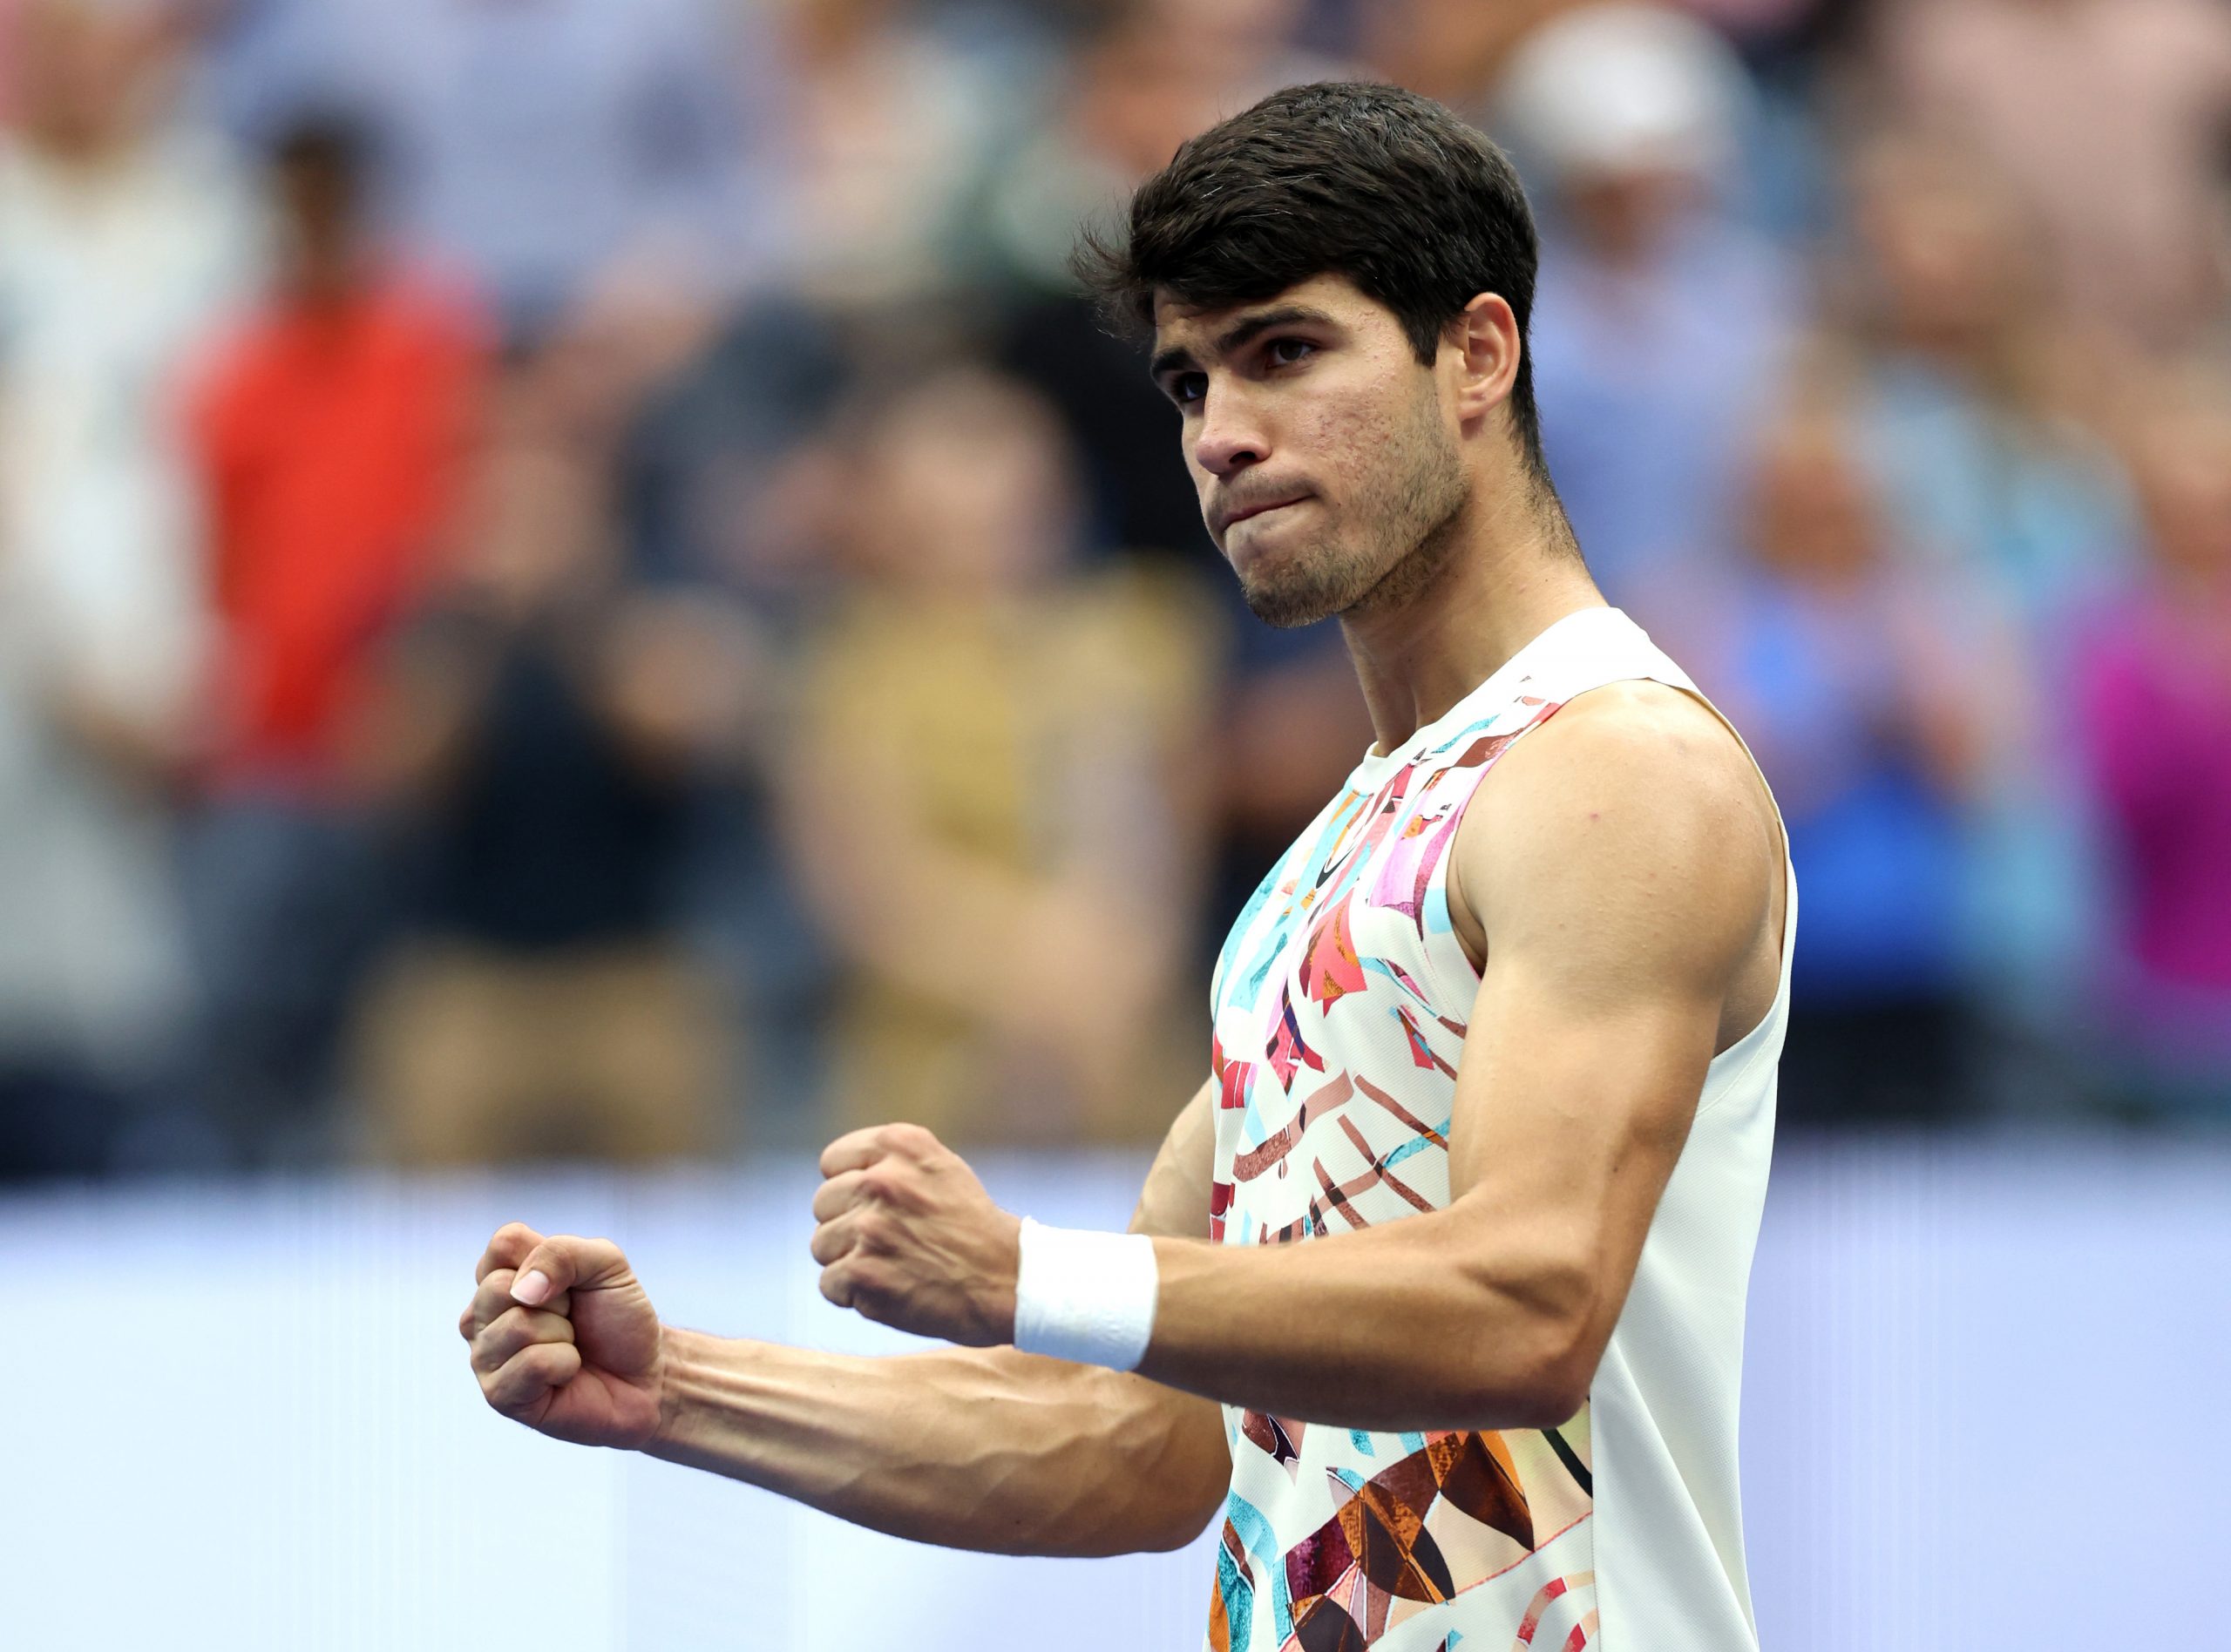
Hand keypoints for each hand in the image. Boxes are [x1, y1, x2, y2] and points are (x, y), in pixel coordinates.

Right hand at [458, 1222, 664, 1448]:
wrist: (643, 1374)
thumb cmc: (617, 1317)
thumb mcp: (606, 1264)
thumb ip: (562, 1252)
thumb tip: (522, 1289)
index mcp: (501, 1275)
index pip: (504, 1243)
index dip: (552, 1260)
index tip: (571, 1282)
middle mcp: (482, 1314)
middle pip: (500, 1287)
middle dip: (559, 1300)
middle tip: (572, 1318)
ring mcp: (485, 1355)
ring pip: (518, 1326)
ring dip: (563, 1334)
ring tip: (570, 1346)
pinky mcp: (498, 1395)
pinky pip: (531, 1364)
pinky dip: (565, 1364)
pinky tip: (566, 1374)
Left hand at [810, 1123, 1022, 1346]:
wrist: (1008, 1279)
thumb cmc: (972, 1226)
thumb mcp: (939, 1167)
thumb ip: (888, 1161)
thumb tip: (836, 1175)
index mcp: (900, 1145)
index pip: (832, 1163)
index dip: (850, 1188)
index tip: (876, 1207)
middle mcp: (881, 1180)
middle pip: (823, 1204)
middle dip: (847, 1226)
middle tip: (888, 1243)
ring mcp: (870, 1227)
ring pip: (821, 1246)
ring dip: (849, 1262)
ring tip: (891, 1267)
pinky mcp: (863, 1272)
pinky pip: (830, 1284)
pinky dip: (853, 1295)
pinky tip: (888, 1290)